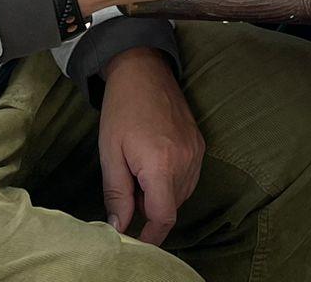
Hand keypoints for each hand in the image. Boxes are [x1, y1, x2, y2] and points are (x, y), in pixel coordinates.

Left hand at [98, 47, 203, 244]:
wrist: (143, 70)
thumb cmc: (122, 110)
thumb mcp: (110, 154)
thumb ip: (117, 194)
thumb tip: (119, 227)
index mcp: (161, 165)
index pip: (164, 215)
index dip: (152, 235)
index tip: (138, 240)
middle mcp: (186, 160)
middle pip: (173, 205)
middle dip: (151, 209)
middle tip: (129, 191)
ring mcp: (196, 151)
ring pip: (182, 193)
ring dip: (162, 195)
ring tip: (140, 175)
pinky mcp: (199, 143)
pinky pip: (189, 176)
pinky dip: (172, 180)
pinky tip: (155, 164)